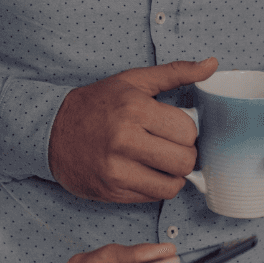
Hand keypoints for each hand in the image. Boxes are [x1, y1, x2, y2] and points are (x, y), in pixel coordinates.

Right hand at [49, 58, 218, 202]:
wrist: (51, 131)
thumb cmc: (96, 104)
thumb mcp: (133, 81)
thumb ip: (175, 72)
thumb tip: (212, 65)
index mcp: (134, 109)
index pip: (188, 131)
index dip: (186, 131)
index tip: (174, 128)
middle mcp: (124, 140)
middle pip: (184, 161)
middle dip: (184, 154)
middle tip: (170, 146)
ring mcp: (116, 169)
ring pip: (172, 184)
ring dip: (172, 174)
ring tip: (160, 161)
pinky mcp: (111, 191)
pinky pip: (153, 197)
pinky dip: (155, 186)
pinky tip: (144, 172)